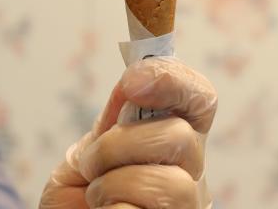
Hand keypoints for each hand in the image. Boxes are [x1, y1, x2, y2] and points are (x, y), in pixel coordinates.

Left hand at [39, 57, 217, 208]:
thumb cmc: (78, 201)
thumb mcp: (84, 158)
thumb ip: (106, 128)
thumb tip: (128, 90)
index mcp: (170, 144)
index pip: (199, 100)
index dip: (174, 81)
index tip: (131, 82)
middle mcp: (190, 174)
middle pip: (181, 136)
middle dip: (120, 144)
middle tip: (91, 165)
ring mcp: (186, 206)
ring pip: (172, 183)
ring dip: (114, 185)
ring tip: (96, 198)